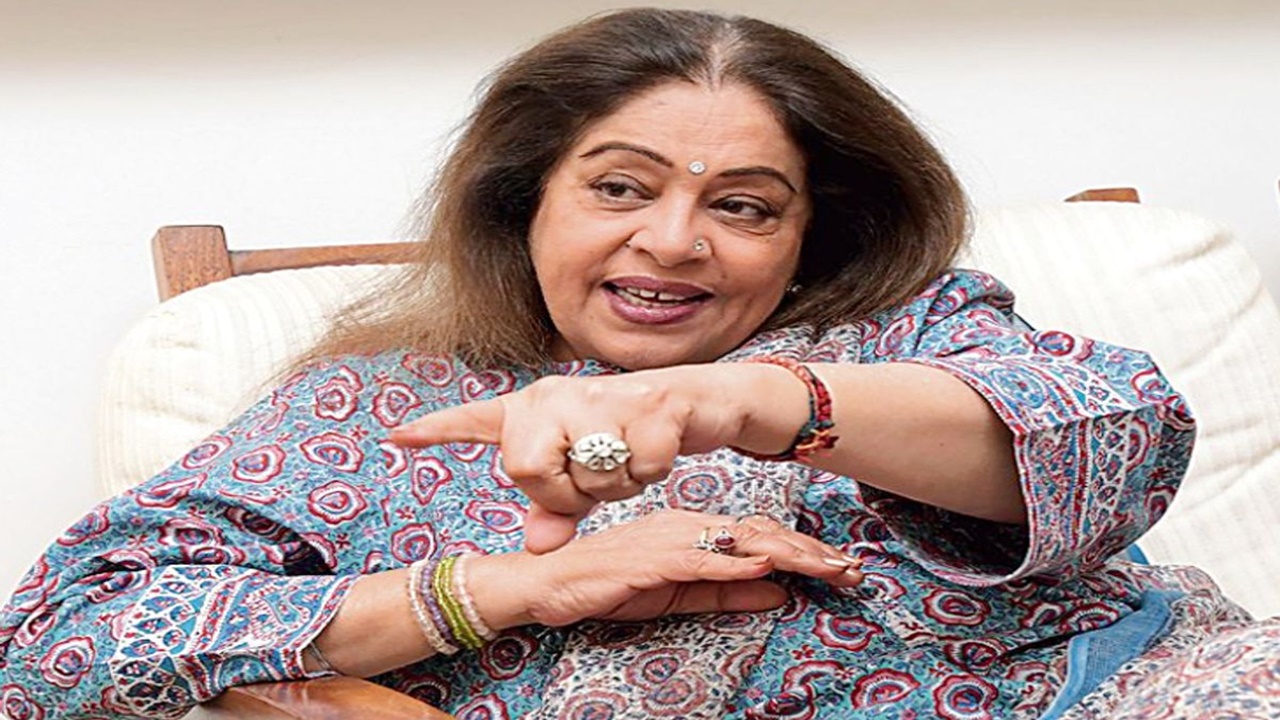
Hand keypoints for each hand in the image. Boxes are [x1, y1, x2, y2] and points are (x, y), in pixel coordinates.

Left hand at [390, 365, 807, 552]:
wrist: (700, 400)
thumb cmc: (633, 437)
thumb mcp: (589, 477)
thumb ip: (556, 509)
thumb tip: (537, 546)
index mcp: (536, 408)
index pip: (477, 419)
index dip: (437, 430)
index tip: (397, 436)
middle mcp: (559, 393)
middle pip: (528, 470)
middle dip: (564, 493)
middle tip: (593, 477)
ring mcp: (601, 395)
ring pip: (589, 478)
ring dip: (618, 485)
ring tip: (631, 453)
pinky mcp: (649, 403)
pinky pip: (639, 471)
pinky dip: (653, 472)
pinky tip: (660, 445)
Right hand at [468, 510, 862, 628]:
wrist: (547, 583)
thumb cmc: (608, 584)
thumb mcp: (678, 595)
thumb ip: (725, 593)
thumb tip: (778, 594)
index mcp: (693, 531)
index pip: (759, 538)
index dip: (804, 551)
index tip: (842, 567)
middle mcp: (686, 527)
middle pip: (759, 536)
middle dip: (810, 553)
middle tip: (852, 569)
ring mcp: (668, 539)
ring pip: (738, 544)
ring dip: (786, 556)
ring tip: (826, 567)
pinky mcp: (648, 558)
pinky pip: (698, 560)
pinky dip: (732, 564)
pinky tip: (761, 568)